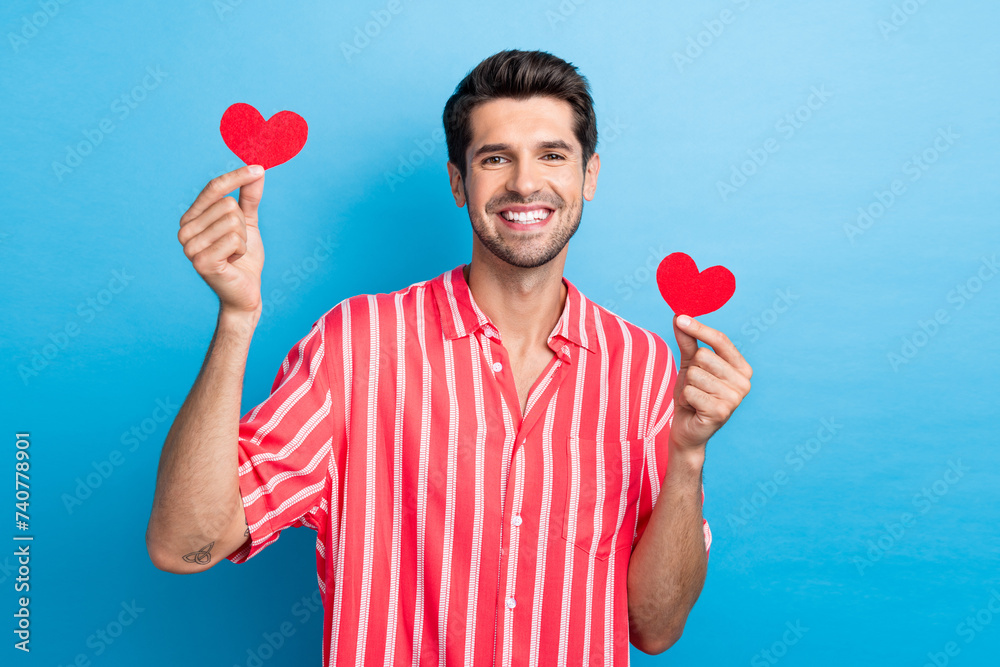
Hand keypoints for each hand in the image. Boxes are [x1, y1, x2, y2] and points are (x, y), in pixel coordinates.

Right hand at [177, 165, 265, 318]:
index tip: (259, 169)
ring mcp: (190, 247)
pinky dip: (242, 250)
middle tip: (237, 244)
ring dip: (243, 239)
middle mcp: (184, 230)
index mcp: (191, 218)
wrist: (246, 292)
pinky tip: (233, 261)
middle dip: (243, 224)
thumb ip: (249, 197)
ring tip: (234, 254)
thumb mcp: (249, 222)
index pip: (213, 188)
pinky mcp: (202, 262)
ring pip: (232, 221)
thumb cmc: (244, 258)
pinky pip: (234, 239)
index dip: (237, 177)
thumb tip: (258, 170)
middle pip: (227, 205)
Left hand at [669, 314, 751, 451]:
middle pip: (703, 356)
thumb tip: (679, 315)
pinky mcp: (720, 412)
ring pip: (695, 374)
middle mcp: (744, 382)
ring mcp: (734, 399)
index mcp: (742, 368)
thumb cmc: (692, 395)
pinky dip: (685, 398)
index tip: (680, 317)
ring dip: (686, 386)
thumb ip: (688, 342)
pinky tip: (692, 408)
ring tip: (694, 398)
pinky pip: (690, 391)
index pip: (720, 340)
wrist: (687, 430)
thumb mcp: (689, 365)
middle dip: (690, 371)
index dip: (699, 328)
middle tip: (694, 386)